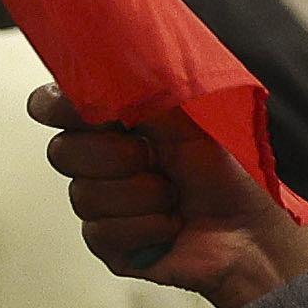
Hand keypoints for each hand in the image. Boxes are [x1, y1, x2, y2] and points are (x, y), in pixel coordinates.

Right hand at [34, 89, 307, 307]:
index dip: (57, 107)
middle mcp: (99, 163)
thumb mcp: (191, 118)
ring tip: (176, 197)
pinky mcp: (110, 245)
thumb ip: (144, 90)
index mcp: (113, 125)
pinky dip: (149, 227)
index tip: (81, 110)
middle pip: (62, 153)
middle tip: (157, 159)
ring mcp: (102, 205)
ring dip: (144, 195)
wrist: (254, 230)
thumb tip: (107, 62)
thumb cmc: (229, 173)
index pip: (53, 106)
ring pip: (84, 195)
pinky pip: (103, 232)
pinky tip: (173, 226)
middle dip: (117, 156)